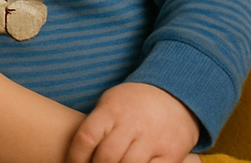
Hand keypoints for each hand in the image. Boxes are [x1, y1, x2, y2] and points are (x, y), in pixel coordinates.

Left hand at [66, 82, 199, 162]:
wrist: (176, 93)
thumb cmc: (135, 103)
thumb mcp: (112, 103)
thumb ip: (96, 126)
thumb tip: (77, 156)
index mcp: (112, 109)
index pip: (85, 138)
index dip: (75, 158)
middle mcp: (132, 123)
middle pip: (106, 157)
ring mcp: (153, 138)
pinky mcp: (171, 153)